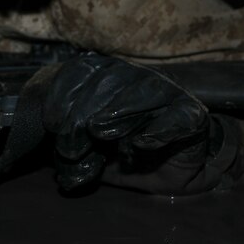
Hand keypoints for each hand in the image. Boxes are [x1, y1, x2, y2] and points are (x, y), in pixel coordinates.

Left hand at [42, 53, 210, 190]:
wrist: (170, 172)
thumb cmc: (124, 155)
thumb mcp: (89, 153)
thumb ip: (69, 151)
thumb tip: (51, 162)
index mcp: (107, 77)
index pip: (81, 71)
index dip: (62, 95)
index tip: (52, 124)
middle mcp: (136, 77)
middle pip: (107, 81)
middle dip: (82, 114)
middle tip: (71, 148)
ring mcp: (167, 93)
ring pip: (143, 91)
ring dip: (117, 115)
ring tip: (99, 135)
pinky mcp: (191, 115)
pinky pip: (177, 117)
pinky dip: (158, 131)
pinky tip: (140, 145)